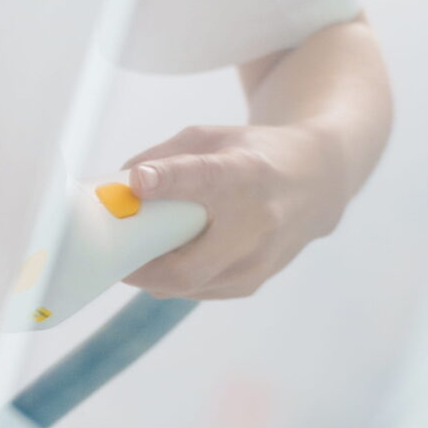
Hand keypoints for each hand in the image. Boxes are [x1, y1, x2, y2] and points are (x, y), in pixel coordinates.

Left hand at [120, 119, 351, 300]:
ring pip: (185, 287)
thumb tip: (119, 188)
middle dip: (139, 267)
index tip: (136, 182)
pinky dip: (172, 279)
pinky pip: (196, 290)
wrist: (316, 184)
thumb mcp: (212, 138)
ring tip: (133, 253)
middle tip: (111, 255)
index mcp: (245, 174)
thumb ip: (163, 157)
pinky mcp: (251, 284)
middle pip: (186, 268)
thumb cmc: (252, 156)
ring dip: (151, 274)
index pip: (202, 180)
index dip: (167, 182)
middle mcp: (256, 225)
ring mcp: (257, 263)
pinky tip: (162, 261)